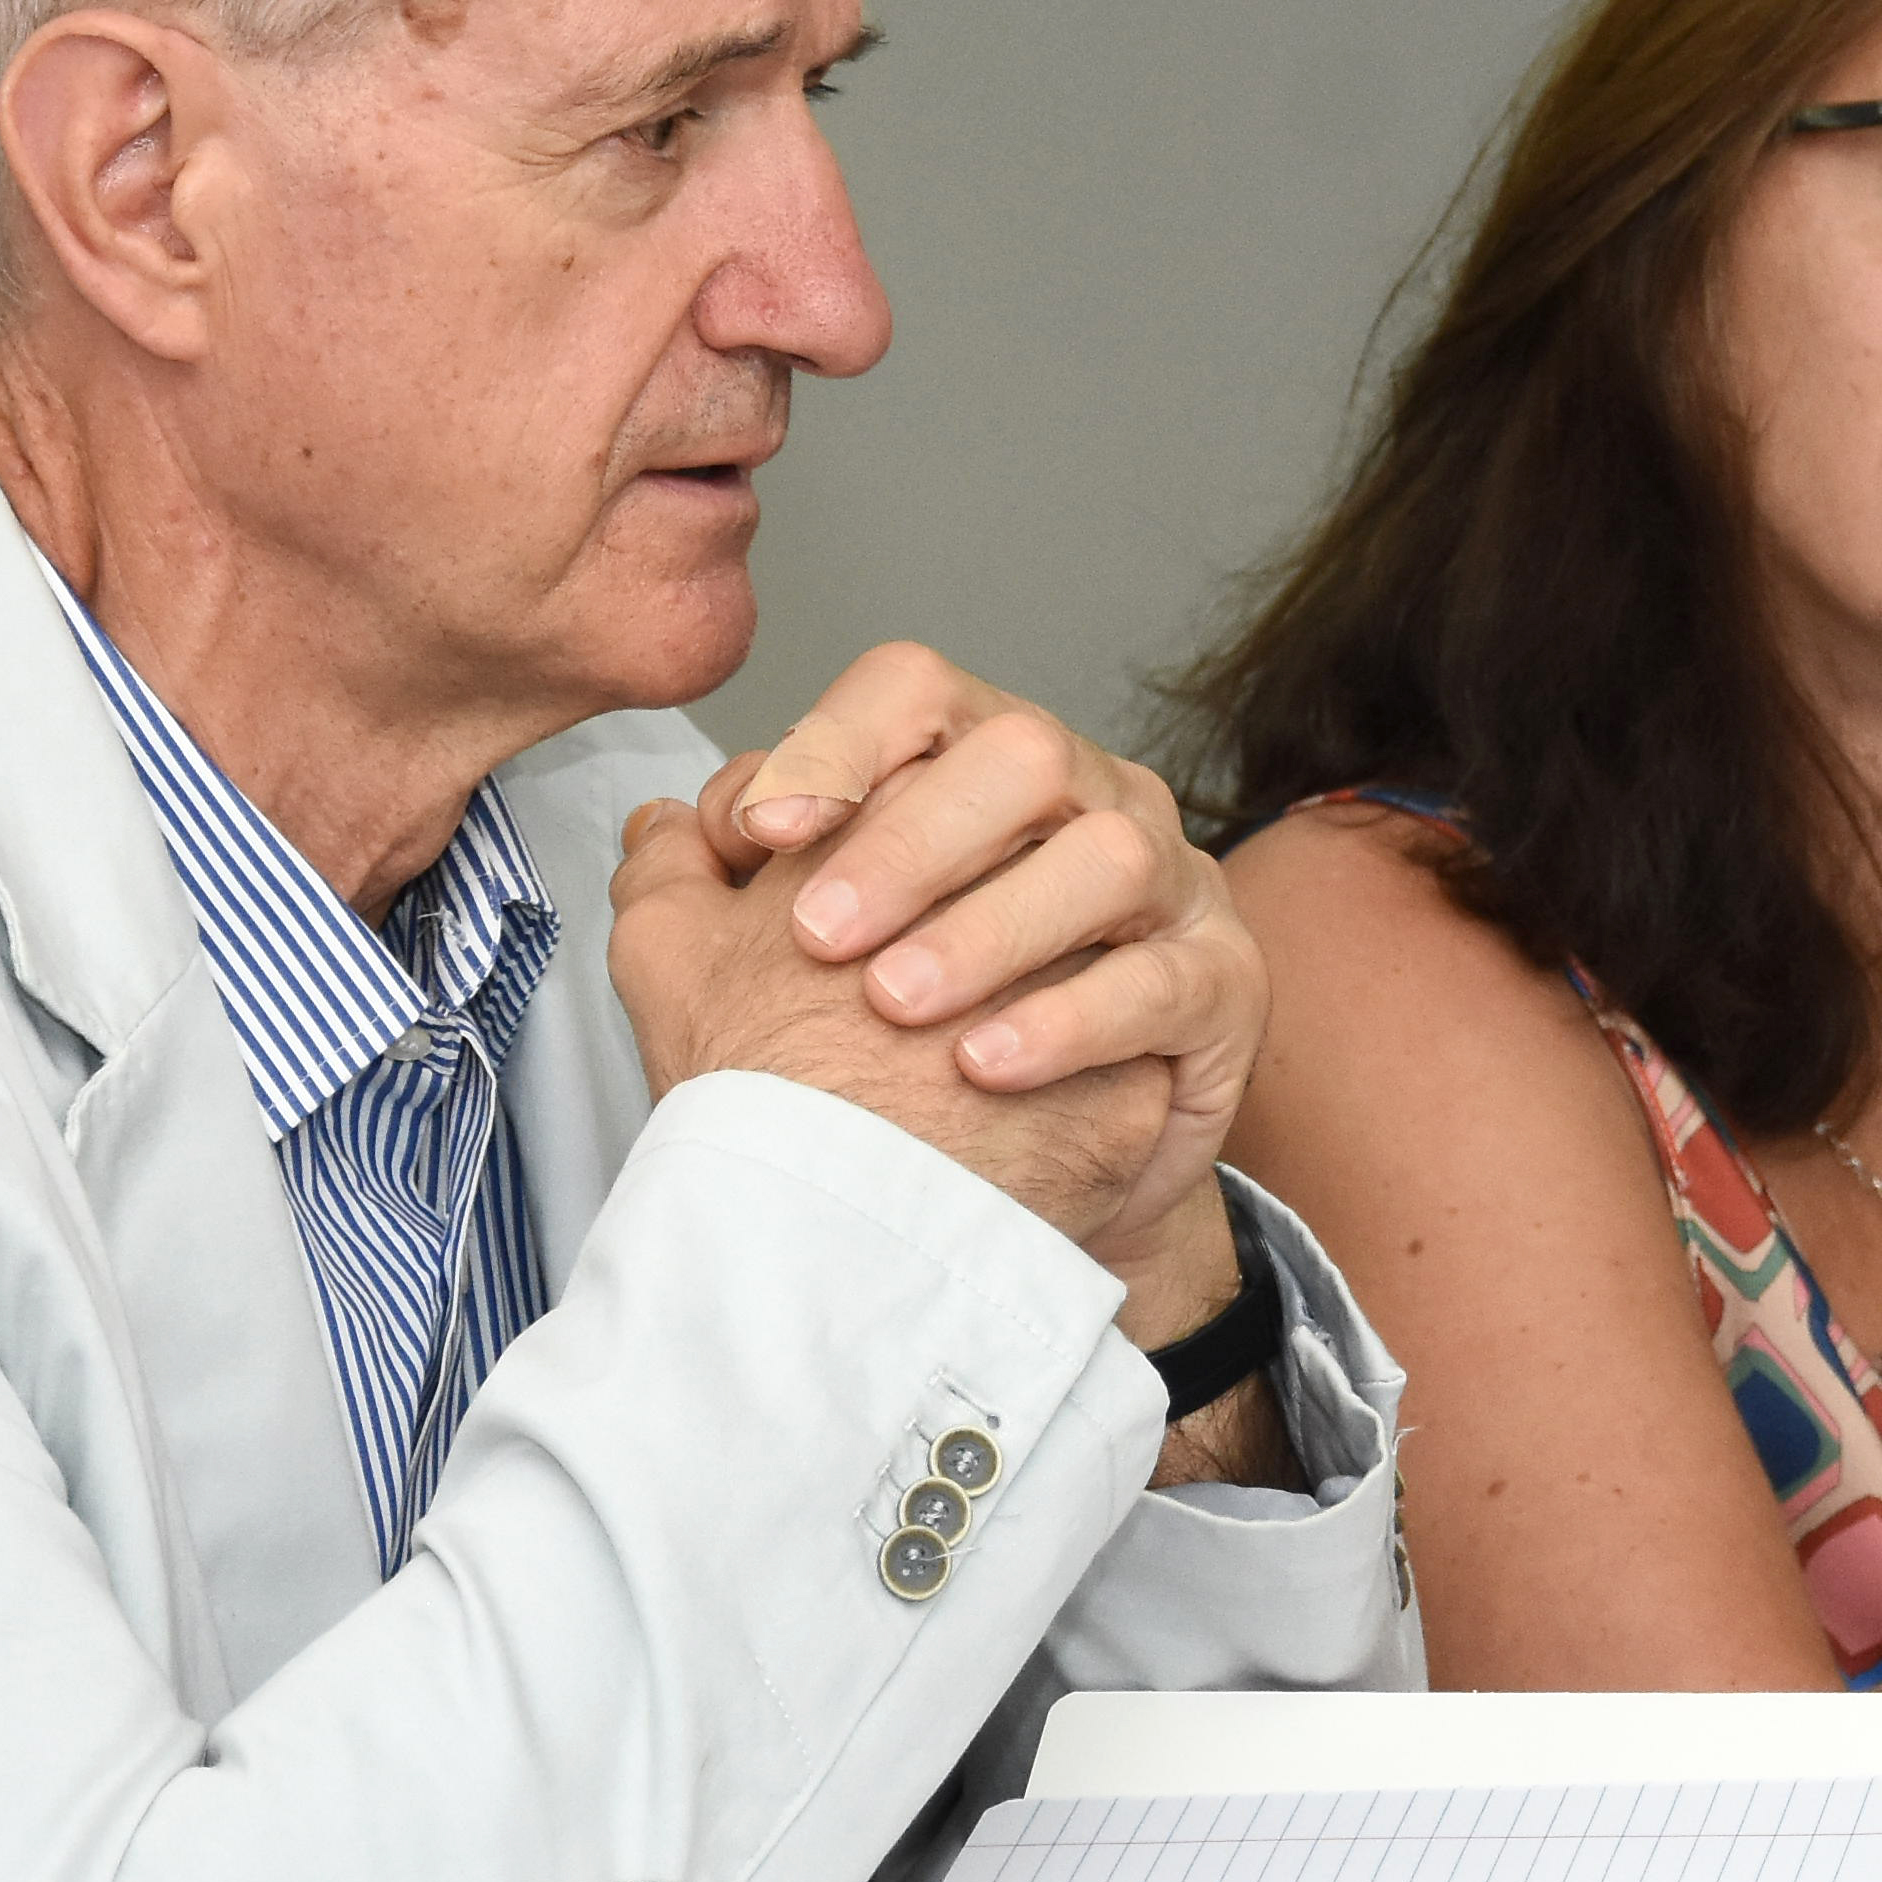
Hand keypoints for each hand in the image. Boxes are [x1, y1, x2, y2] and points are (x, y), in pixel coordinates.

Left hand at [685, 645, 1263, 1263]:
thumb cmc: (897, 1057)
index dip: (838, 743)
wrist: (1014, 1190)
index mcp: (977, 764)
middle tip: (817, 937)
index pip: (917, 692)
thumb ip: (698, 894)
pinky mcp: (1222, 983)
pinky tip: (986, 1065)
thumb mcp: (768, 973)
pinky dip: (1070, 1017)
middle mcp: (1087, 797)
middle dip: (913, 840)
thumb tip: (659, 826)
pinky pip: (1164, 979)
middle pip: (1022, 753)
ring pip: (1107, 855)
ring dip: (991, 928)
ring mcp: (1169, 885)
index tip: (757, 834)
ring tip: (896, 1005)